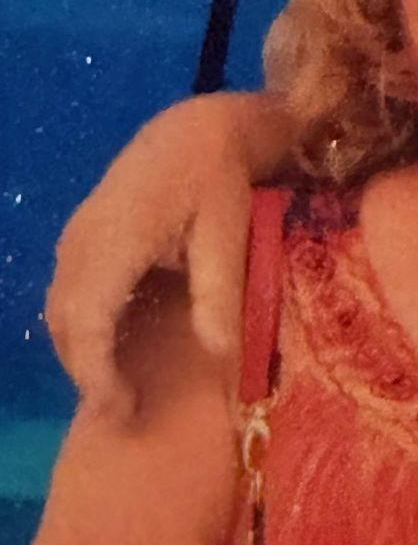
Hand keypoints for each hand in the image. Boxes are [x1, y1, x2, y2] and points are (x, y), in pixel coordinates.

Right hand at [45, 95, 254, 419]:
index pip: (88, 322)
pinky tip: (114, 344)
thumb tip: (219, 357)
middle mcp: (82, 241)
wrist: (196, 130)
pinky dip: (84, 327)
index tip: (117, 411)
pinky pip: (70, 292)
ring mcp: (76, 236)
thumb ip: (218, 294)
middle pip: (66, 322)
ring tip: (118, 388)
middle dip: (87, 373)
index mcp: (116, 241)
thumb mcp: (227, 233)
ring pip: (62, 309)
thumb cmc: (217, 180)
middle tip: (123, 413)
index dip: (96, 373)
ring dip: (82, 352)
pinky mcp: (82, 234)